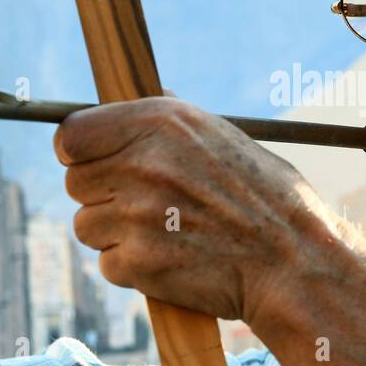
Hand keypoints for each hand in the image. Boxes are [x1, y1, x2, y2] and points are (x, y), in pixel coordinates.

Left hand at [55, 97, 333, 325]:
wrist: (294, 263)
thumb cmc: (267, 198)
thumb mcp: (224, 136)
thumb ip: (172, 119)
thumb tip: (140, 96)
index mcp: (162, 122)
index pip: (71, 134)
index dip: (79, 151)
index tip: (95, 162)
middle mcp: (143, 164)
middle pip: (76, 182)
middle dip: (102, 195)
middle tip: (144, 205)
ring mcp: (136, 215)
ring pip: (87, 226)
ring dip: (116, 234)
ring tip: (166, 233)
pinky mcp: (137, 263)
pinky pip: (108, 265)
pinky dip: (133, 268)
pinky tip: (173, 260)